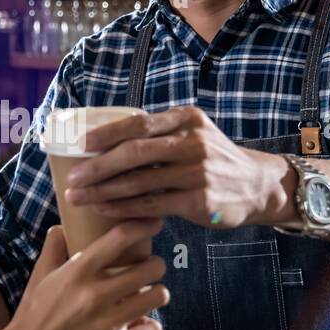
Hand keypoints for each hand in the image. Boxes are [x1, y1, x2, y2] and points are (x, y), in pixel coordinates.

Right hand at [0, 221, 167, 329]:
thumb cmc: (32, 315)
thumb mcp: (39, 276)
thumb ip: (53, 248)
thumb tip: (61, 227)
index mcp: (78, 272)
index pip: (119, 238)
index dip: (143, 226)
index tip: (154, 224)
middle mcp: (95, 294)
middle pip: (150, 268)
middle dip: (155, 265)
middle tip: (151, 269)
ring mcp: (107, 322)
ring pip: (158, 296)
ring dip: (156, 294)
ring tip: (149, 296)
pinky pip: (153, 328)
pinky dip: (149, 326)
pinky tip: (139, 325)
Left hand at [61, 106, 293, 228]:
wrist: (257, 186)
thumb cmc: (212, 160)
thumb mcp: (193, 134)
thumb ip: (159, 134)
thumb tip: (105, 141)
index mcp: (186, 119)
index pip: (138, 122)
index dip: (106, 133)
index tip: (80, 144)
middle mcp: (193, 142)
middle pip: (135, 153)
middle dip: (97, 167)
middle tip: (72, 178)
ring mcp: (198, 173)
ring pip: (139, 182)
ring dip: (103, 192)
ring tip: (78, 197)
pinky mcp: (199, 201)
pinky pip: (152, 205)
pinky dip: (123, 209)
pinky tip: (104, 209)